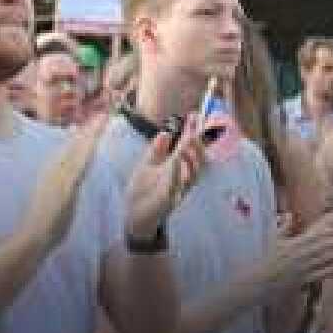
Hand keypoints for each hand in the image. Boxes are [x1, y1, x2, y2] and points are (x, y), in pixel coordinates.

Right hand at [18, 114, 109, 250]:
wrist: (33, 237)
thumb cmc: (43, 226)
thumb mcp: (53, 204)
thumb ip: (59, 194)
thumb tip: (64, 192)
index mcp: (52, 174)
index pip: (70, 151)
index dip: (81, 137)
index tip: (92, 124)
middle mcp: (54, 170)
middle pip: (74, 146)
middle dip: (88, 130)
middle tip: (102, 113)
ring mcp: (59, 176)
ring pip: (78, 150)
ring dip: (90, 134)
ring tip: (103, 118)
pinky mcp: (65, 185)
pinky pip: (79, 164)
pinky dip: (87, 150)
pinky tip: (95, 140)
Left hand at [126, 114, 207, 241]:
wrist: (134, 215)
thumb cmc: (143, 191)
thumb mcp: (148, 166)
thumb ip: (156, 150)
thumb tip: (165, 132)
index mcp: (177, 169)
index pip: (189, 149)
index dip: (194, 133)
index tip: (196, 116)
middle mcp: (181, 179)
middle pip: (197, 161)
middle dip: (199, 145)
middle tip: (198, 129)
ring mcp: (177, 190)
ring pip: (191, 174)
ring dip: (191, 158)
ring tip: (190, 141)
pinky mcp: (168, 200)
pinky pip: (175, 186)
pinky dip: (176, 173)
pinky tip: (175, 161)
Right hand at [257, 207, 332, 293]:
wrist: (260, 280)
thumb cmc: (267, 259)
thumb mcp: (272, 240)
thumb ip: (282, 227)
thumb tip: (289, 214)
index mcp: (293, 243)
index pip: (316, 234)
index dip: (330, 229)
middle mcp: (300, 254)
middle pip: (325, 245)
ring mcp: (304, 267)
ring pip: (326, 258)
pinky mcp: (306, 279)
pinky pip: (322, 273)